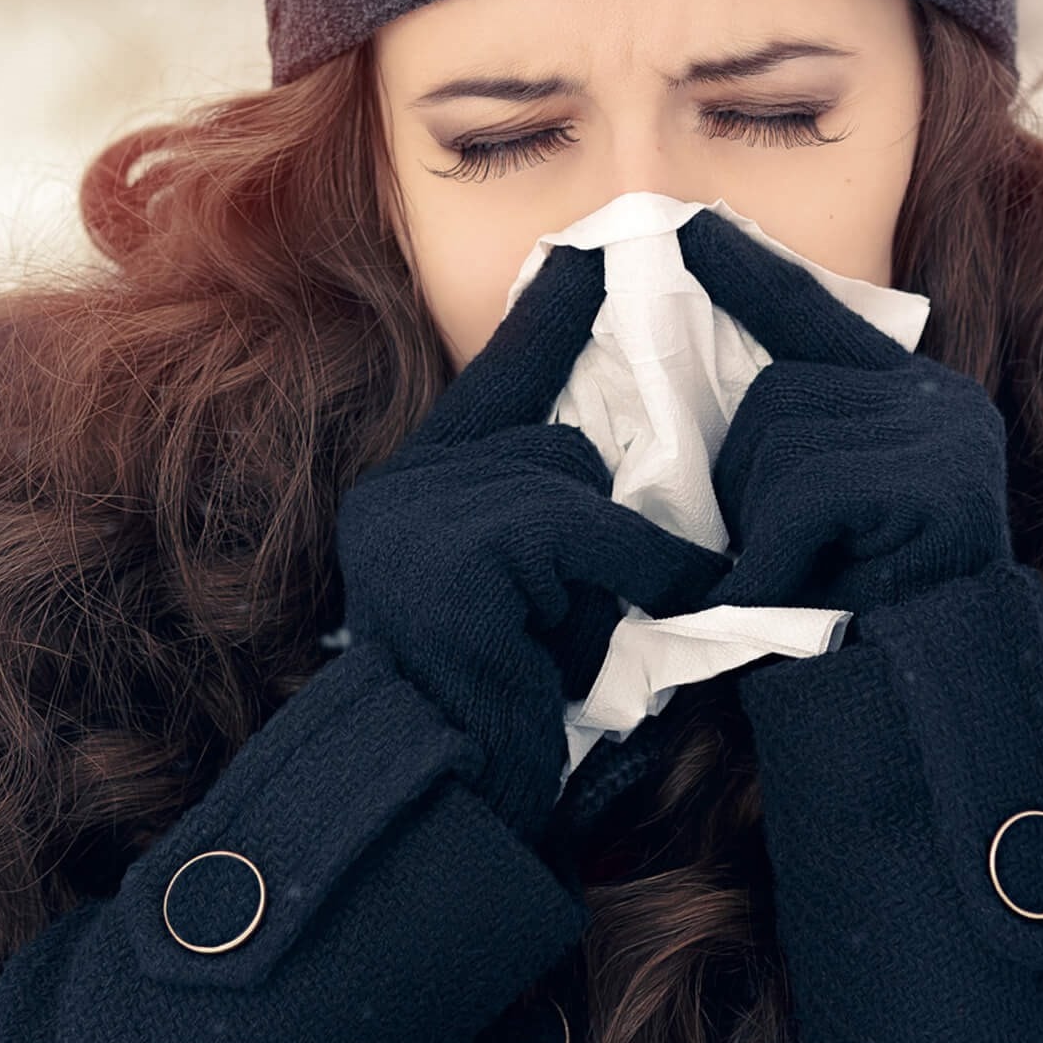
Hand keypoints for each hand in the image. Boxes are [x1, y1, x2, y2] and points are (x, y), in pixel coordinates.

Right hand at [335, 240, 731, 843]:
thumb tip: (606, 450)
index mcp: (415, 487)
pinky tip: (639, 609)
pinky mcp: (458, 552)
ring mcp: (420, 515)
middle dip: (594, 523)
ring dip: (606, 558)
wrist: (453, 787)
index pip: (495, 381)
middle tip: (571, 610)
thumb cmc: (505, 695)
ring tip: (568, 632)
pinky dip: (634, 564)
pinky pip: (586, 525)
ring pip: (573, 480)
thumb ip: (543, 510)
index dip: (547, 321)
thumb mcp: (530, 585)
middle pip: (555, 443)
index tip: (588, 255)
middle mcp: (403, 487)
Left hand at [673, 208, 1013, 617]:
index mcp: (918, 400)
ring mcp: (947, 438)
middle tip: (773, 560)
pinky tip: (786, 598)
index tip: (693, 229)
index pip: (819, 317)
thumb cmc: (853, 620)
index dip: (751, 278)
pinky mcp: (935, 484)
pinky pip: (800, 496)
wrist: (929, 712)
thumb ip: (786, 448)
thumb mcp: (810, 520)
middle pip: (776, 396)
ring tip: (803, 583)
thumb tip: (701, 405)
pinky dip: (770, 557)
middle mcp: (942, 403)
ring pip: (779, 444)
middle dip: (743, 485)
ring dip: (760, 529)